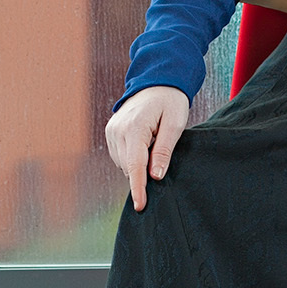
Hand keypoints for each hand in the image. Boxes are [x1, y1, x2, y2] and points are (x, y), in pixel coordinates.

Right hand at [105, 86, 189, 211]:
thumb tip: (155, 176)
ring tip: (154, 143)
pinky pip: (121, 156)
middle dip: (144, 173)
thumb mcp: (175, 124)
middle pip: (129, 167)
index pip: (135, 165)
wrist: (156, 81)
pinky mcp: (111, 132)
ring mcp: (112, 131)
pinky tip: (145, 146)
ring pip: (124, 163)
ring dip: (139, 164)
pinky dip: (133, 158)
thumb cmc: (170, 101)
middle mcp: (118, 130)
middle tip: (162, 157)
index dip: (138, 188)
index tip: (140, 206)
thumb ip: (164, 150)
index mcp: (134, 128)